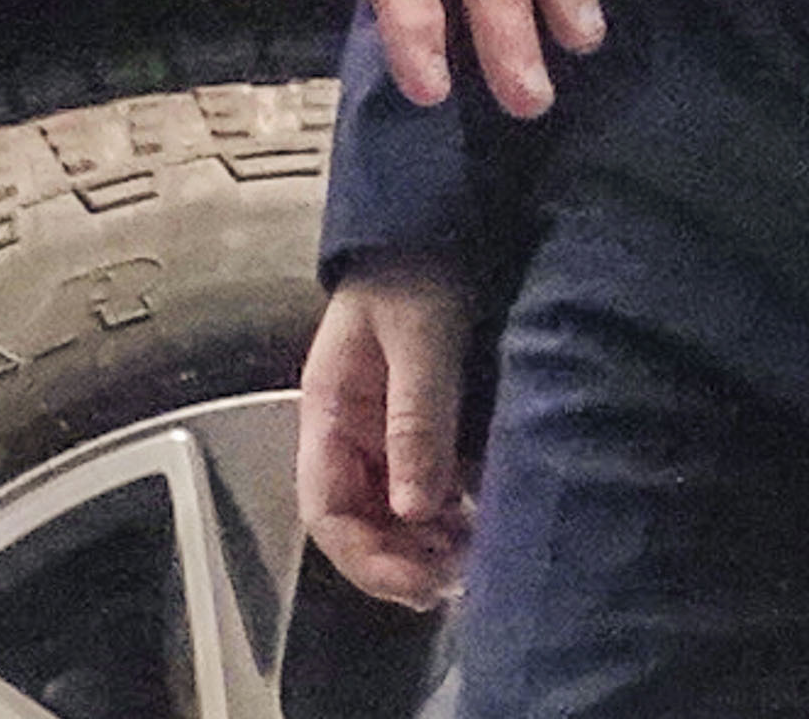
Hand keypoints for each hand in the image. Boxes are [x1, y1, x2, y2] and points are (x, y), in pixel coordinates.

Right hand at [295, 253, 477, 608]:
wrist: (438, 225)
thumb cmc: (416, 271)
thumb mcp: (420, 341)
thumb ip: (416, 420)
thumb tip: (414, 510)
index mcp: (328, 413)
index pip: (325, 511)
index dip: (364, 559)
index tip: (417, 582)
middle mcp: (351, 435)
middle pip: (361, 524)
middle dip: (403, 561)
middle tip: (458, 576)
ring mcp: (385, 434)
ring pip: (395, 514)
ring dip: (430, 544)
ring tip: (477, 554)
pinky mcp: (422, 428)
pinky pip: (428, 489)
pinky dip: (452, 514)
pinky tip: (484, 518)